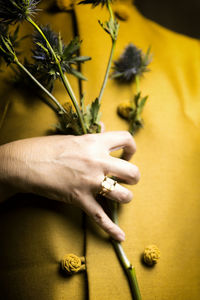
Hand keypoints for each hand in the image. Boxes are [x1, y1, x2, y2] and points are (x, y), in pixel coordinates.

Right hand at [0, 131, 139, 241]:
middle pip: (133, 172)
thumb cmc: (47, 148)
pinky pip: (100, 218)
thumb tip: (104, 128)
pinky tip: (120, 236)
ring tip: (118, 196)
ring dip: (124, 197)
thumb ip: (92, 137)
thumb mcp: (73, 138)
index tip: (126, 156)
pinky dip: (112, 229)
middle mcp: (97, 161)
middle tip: (123, 179)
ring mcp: (90, 182)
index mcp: (95, 142)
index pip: (126, 140)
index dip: (131, 149)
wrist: (25, 163)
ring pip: (124, 195)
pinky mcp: (80, 199)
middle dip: (133, 177)